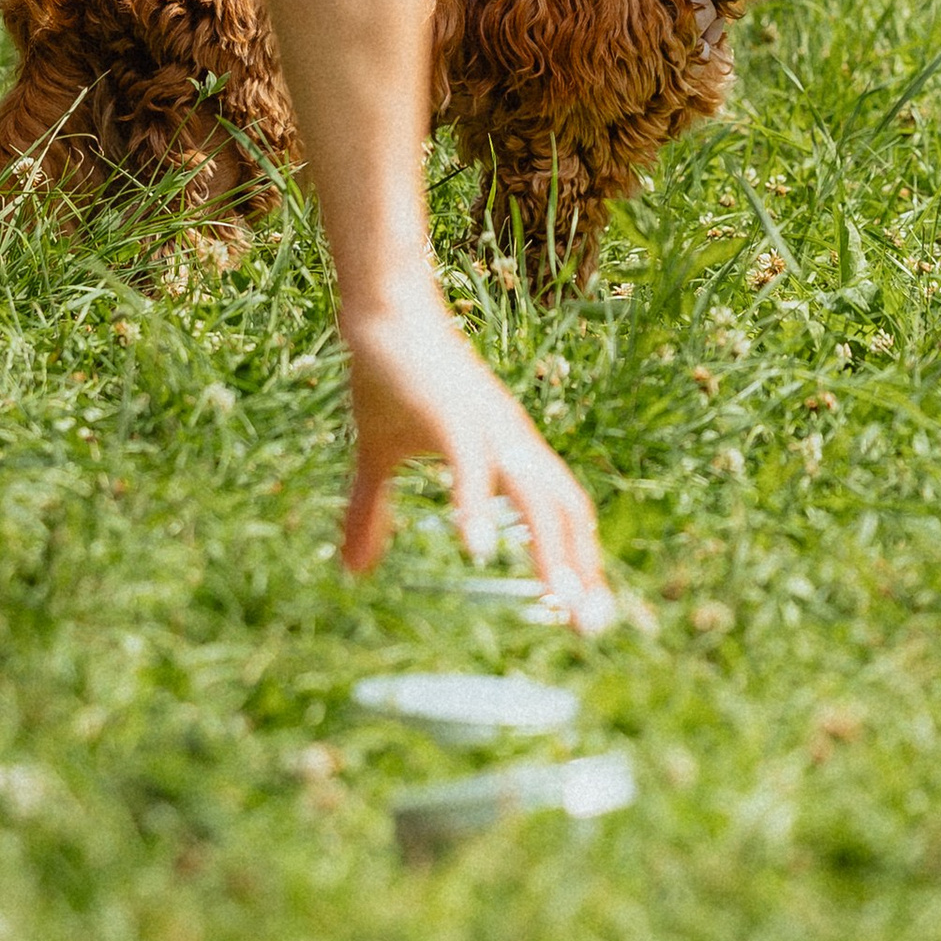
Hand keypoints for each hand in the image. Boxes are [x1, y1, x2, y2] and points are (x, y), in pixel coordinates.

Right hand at [340, 273, 613, 631]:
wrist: (382, 309)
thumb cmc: (388, 377)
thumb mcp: (377, 457)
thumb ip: (372, 513)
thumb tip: (352, 570)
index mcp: (507, 451)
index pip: (562, 511)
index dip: (579, 560)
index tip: (587, 616)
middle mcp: (512, 442)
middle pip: (565, 511)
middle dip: (580, 570)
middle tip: (589, 630)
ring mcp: (488, 428)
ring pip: (535, 496)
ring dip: (551, 552)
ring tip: (560, 604)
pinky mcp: (453, 416)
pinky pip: (474, 467)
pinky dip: (480, 508)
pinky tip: (479, 550)